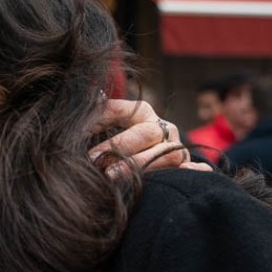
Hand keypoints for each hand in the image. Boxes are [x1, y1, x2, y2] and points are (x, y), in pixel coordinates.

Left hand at [88, 99, 211, 176]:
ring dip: (140, 164)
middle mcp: (162, 128)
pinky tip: (181, 173)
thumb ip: (96, 117)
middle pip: (143, 132)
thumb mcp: (107, 129)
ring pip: (166, 153)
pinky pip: (195, 169)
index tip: (76, 133)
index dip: (96, 119)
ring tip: (111, 176)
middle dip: (116, 146)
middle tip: (92, 159)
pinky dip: (192, 171)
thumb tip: (89, 95)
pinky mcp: (188, 167)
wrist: (155, 163)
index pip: (117, 108)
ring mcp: (177, 148)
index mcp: (140, 113)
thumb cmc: (121, 147)